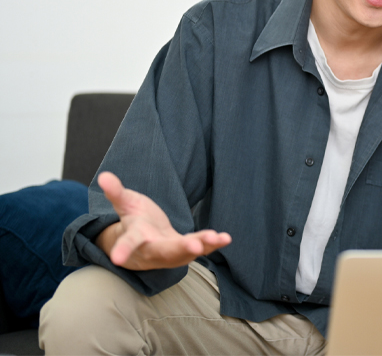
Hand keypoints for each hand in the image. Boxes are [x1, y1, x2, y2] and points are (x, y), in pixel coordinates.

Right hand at [95, 171, 230, 270]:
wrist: (144, 242)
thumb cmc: (134, 220)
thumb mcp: (126, 203)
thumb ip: (117, 192)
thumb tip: (103, 175)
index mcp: (136, 235)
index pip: (129, 242)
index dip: (123, 249)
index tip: (116, 259)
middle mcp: (153, 248)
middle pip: (165, 251)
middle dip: (180, 249)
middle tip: (194, 246)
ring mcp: (170, 253)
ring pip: (185, 252)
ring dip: (202, 246)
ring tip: (217, 238)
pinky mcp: (185, 252)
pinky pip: (199, 249)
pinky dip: (212, 244)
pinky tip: (225, 238)